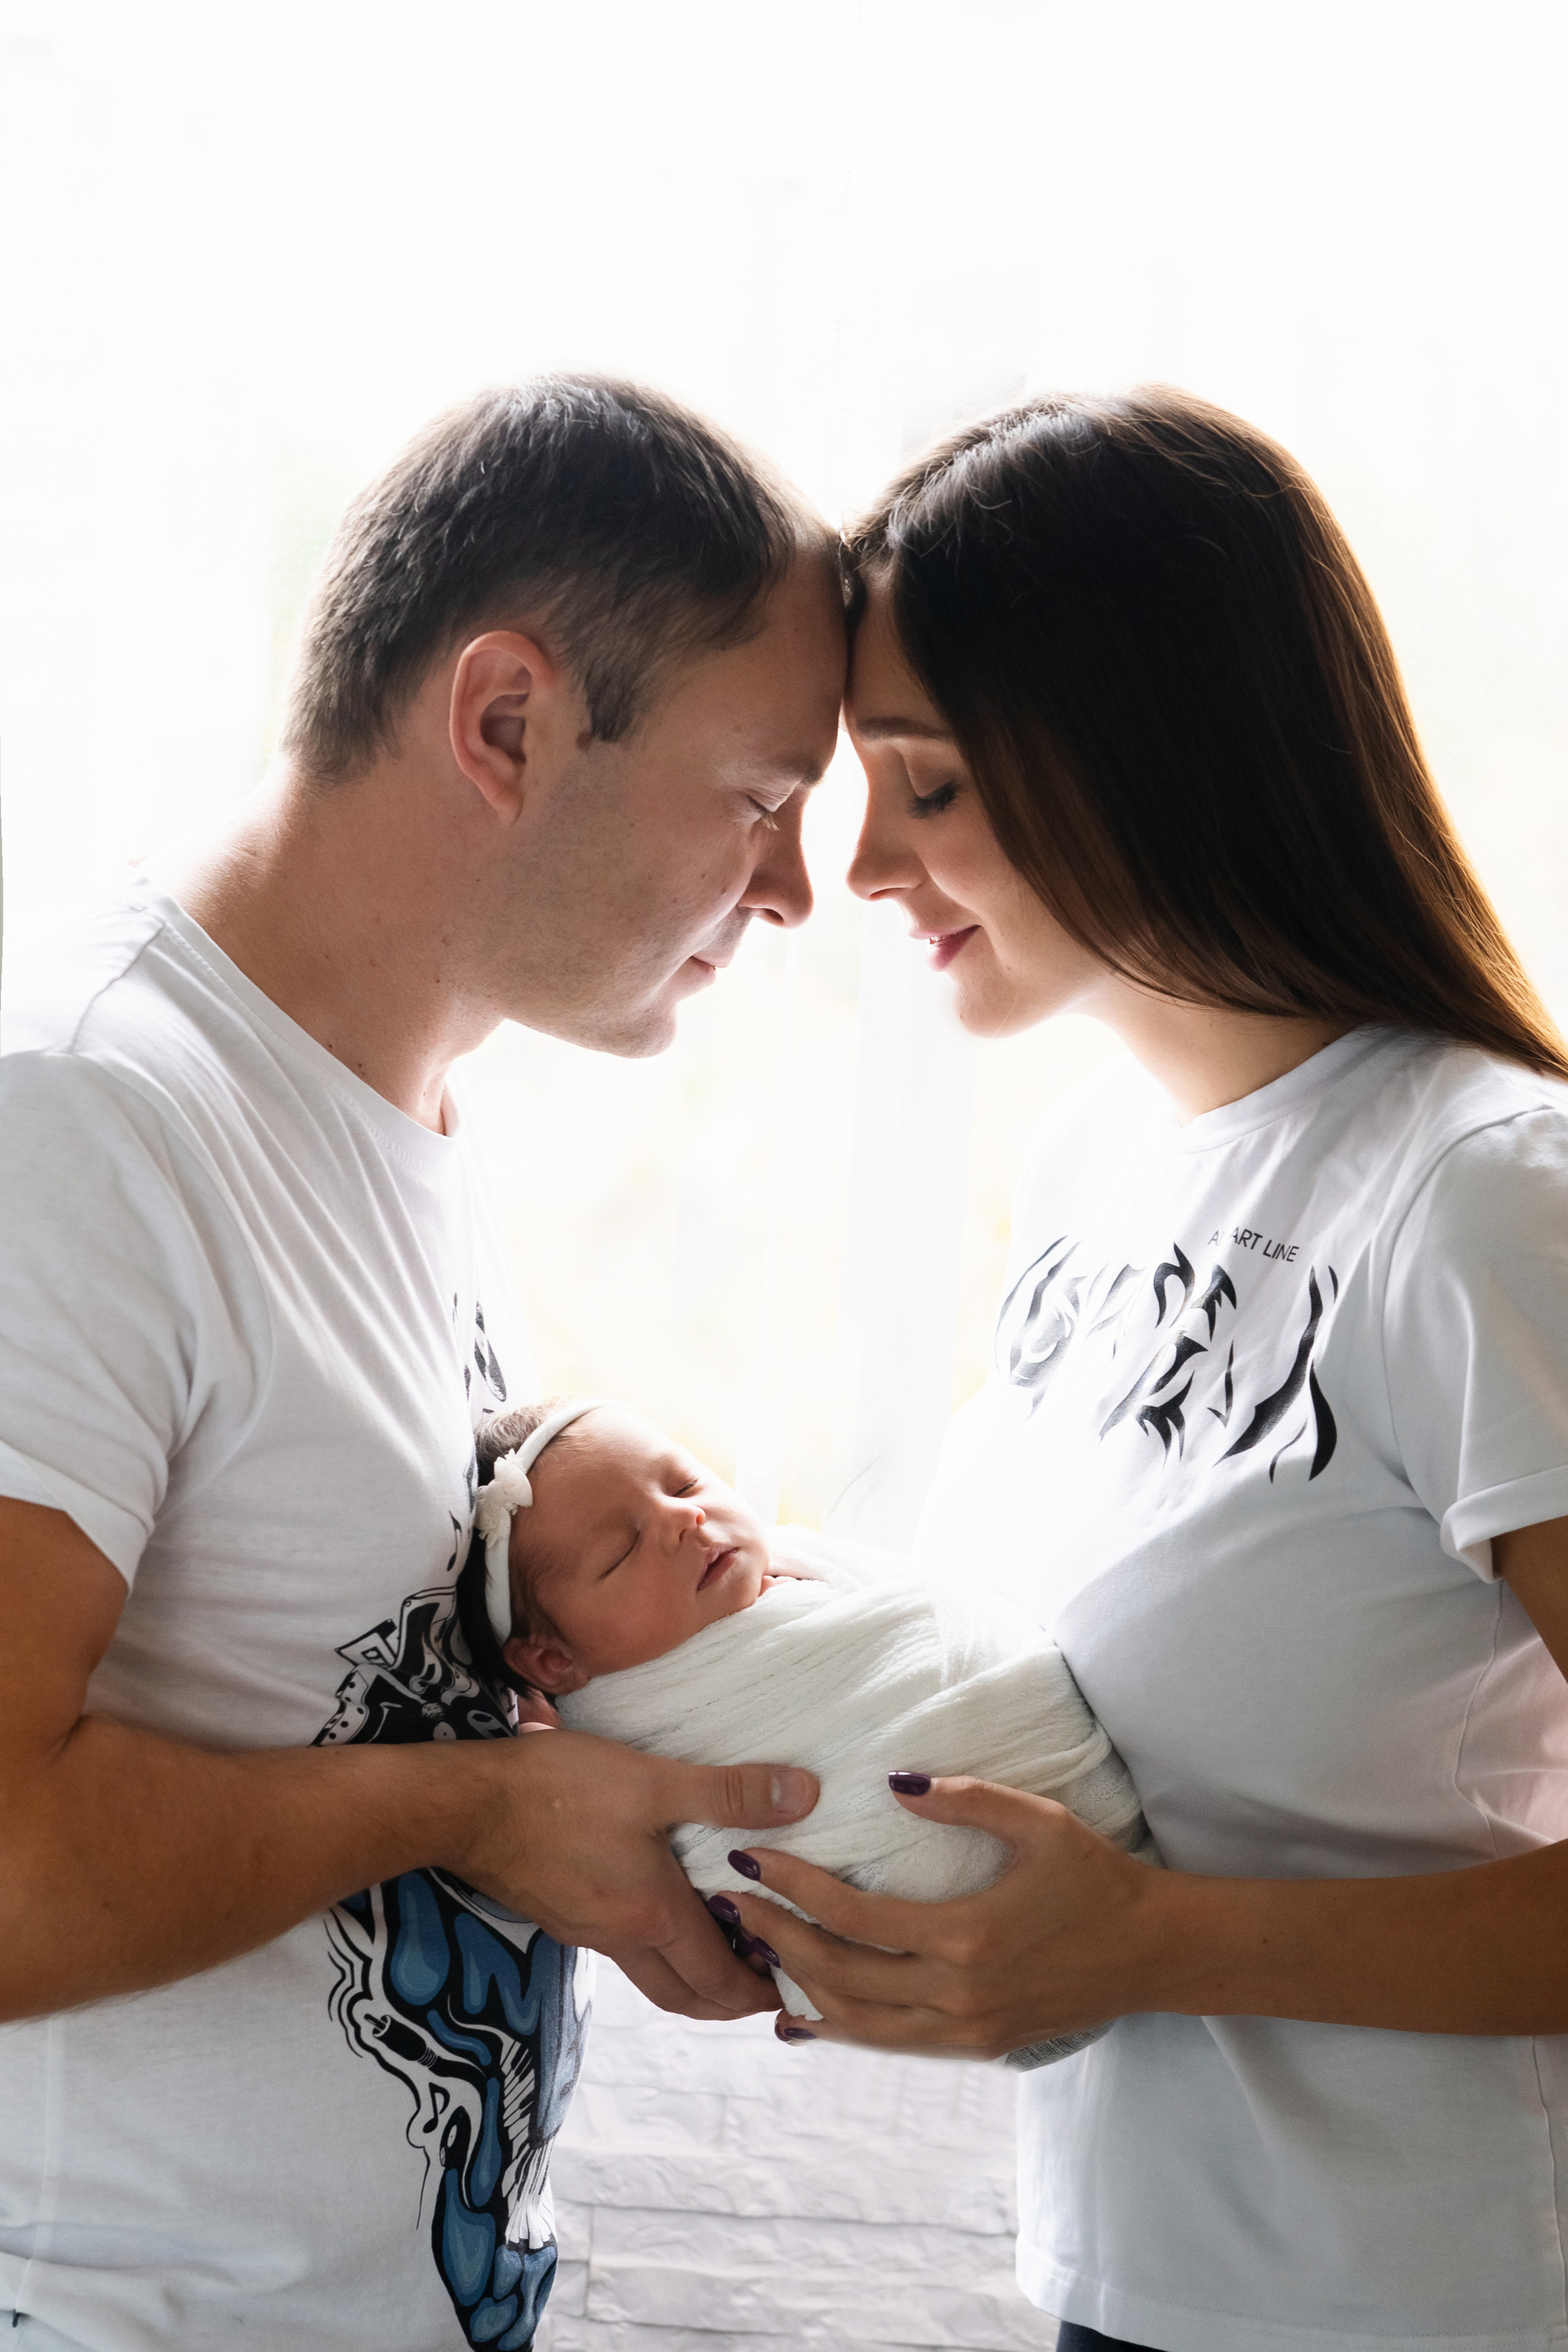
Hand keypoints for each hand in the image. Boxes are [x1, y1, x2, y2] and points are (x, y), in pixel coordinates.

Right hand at [453, 1729, 818, 2021]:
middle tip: (771, 1979)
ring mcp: (587, 1931)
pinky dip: (659, 1950)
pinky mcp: (562, 1913)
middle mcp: (622, 1939)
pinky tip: (665, 1909)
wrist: (465, 1807)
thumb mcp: (650, 1780)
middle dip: (733, 1999)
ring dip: (696, 1976)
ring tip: (729, 1944)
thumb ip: (727, 1792)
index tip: (798, 1984)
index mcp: (652, 1917)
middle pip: (687, 1996)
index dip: (763, 1988)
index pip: (720, 1980)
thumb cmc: (556, 1791)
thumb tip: (804, 1794)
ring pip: (654, 1976)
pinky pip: (624, 1951)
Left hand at [728, 1773, 1162, 2054]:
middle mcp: (959, 1994)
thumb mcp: (1039, 1821)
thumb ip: (966, 1799)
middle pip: (840, 1975)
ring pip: (858, 2023)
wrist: (1152, 1953)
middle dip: (776, 1938)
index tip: (750, 1859)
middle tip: (728, 1904)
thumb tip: (894, 1779)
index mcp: (968, 1937)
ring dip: (797, 1987)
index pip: (855, 1918)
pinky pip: (891, 2043)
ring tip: (750, 1952)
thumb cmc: (1095, 1877)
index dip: (795, 1889)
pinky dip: (840, 2029)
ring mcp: (965, 2030)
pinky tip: (803, 2013)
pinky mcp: (975, 2046)